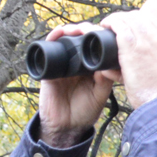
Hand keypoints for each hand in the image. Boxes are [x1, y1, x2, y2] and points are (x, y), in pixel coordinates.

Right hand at [37, 25, 114, 146]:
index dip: (97, 35)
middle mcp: (77, 64)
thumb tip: (107, 63)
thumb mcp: (100, 95)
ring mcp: (63, 65)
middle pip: (79, 40)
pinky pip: (48, 50)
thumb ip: (105, 80)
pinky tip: (59, 33)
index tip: (103, 30)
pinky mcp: (49, 70)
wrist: (66, 127)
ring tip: (76, 30)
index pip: (94, 46)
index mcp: (91, 68)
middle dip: (84, 30)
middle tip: (89, 29)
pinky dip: (53, 38)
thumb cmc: (85, 112)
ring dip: (70, 31)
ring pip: (65, 41)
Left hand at [100, 10, 156, 108]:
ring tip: (106, 24)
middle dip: (124, 17)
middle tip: (112, 23)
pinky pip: (120, 27)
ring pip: (128, 19)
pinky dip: (111, 23)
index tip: (125, 26)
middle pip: (139, 17)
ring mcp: (145, 42)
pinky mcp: (132, 48)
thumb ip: (143, 63)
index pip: (150, 22)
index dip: (135, 21)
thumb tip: (119, 65)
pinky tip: (104, 26)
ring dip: (116, 18)